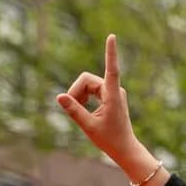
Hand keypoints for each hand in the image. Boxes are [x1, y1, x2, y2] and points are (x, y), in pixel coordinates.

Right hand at [56, 36, 164, 185]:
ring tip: (80, 113)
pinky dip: (83, 98)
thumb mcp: (89, 126)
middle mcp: (114, 90)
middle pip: (86, 80)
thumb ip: (74, 110)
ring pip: (87, 84)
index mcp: (113, 95)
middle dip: (76, 92)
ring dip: (79, 96)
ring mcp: (113, 92)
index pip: (111, 69)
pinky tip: (83, 109)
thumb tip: (60, 96)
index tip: (112, 36)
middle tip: (72, 108)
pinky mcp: (110, 95)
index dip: (110, 53)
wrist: (124, 149)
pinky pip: (90, 90)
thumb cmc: (110, 140)